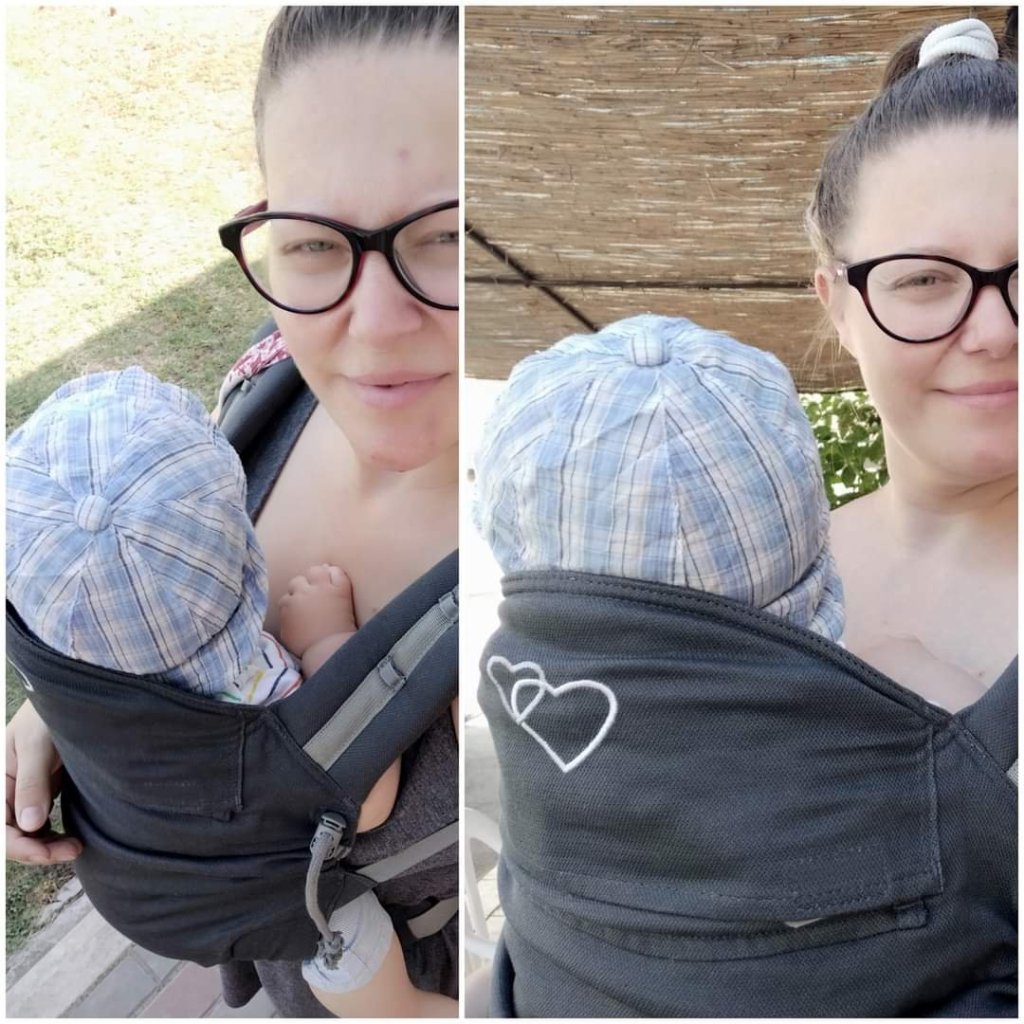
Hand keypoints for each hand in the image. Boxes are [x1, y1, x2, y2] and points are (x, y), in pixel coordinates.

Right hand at [6, 701, 81, 863]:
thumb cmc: (49, 716)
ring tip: (75, 846)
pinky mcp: (41, 792)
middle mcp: (5, 790)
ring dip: (46, 846)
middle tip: (73, 849)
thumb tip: (30, 824)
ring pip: (26, 833)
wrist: (71, 698)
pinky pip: (39, 823)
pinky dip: (51, 835)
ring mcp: (23, 793)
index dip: (20, 846)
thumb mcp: (37, 746)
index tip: (48, 852)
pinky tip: (69, 838)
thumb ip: (32, 783)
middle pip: (11, 835)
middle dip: (37, 850)